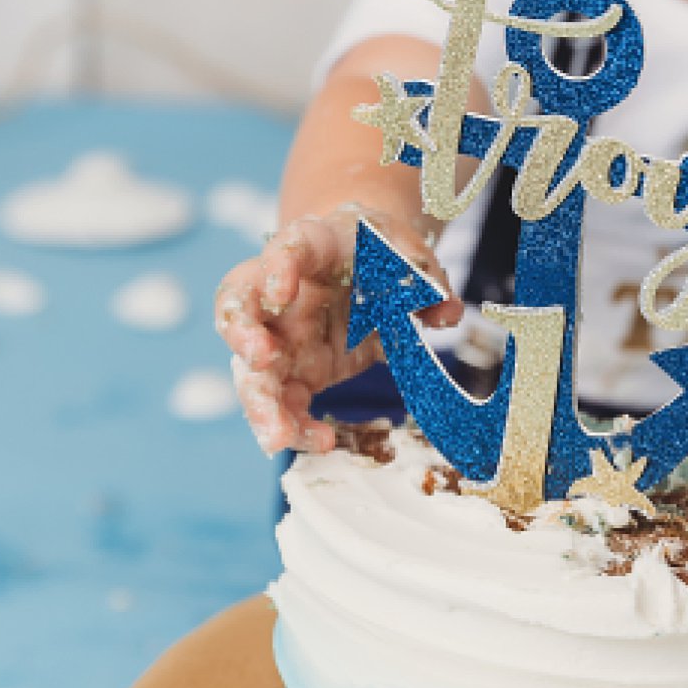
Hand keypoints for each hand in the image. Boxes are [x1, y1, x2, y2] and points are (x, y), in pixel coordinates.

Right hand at [214, 207, 459, 455]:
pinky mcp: (294, 369)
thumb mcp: (410, 255)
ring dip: (259, 403)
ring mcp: (281, 333)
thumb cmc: (381, 251)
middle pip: (241, 307)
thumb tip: (446, 314)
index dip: (278, 267)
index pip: (288, 248)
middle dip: (243, 334)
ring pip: (251, 367)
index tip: (280, 291)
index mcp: (314, 246)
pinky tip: (321, 442)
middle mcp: (280, 290)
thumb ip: (428, 280)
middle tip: (259, 360)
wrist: (366, 263)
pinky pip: (282, 401)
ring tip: (277, 438)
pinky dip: (294, 426)